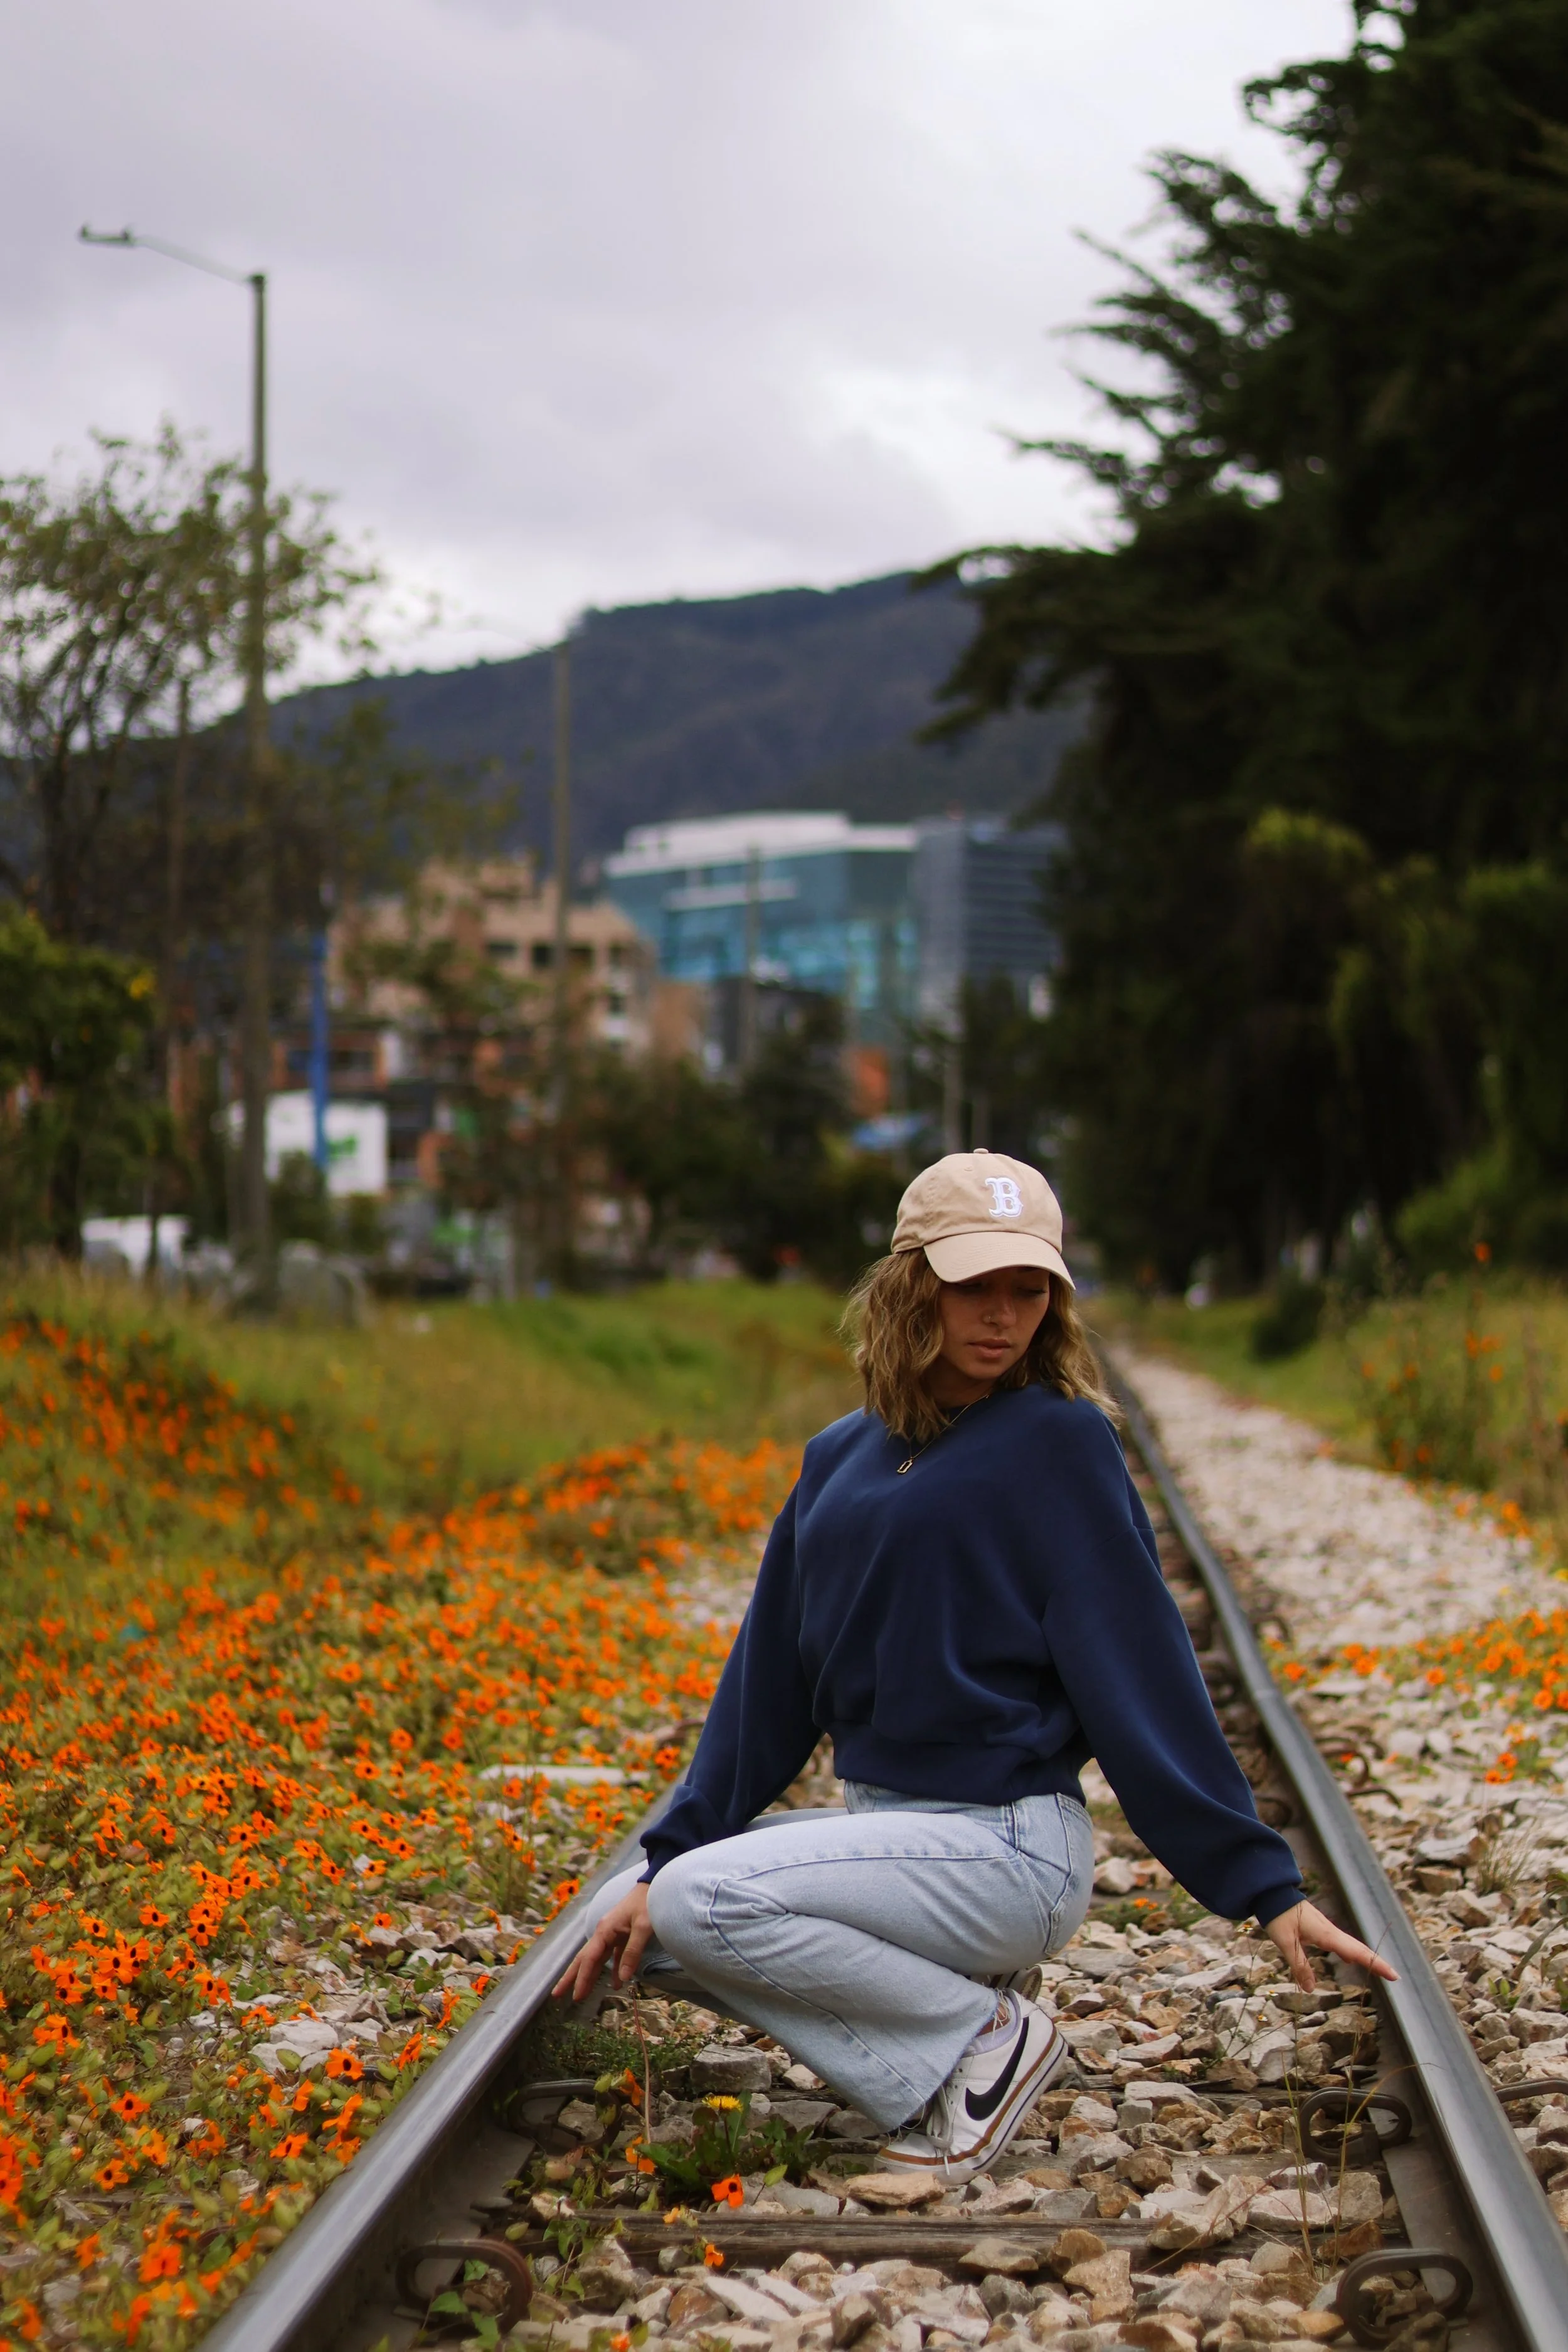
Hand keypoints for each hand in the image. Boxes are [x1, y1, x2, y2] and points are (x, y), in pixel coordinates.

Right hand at [553, 1883, 652, 2002]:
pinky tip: (616, 1983)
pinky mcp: (621, 1934)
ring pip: (596, 1958)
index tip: (576, 1996)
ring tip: (580, 1993)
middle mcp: (604, 1933)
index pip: (589, 1959)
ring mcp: (611, 1933)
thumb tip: (623, 1978)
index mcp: (604, 1931)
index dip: (582, 1978)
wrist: (654, 1884)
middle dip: (571, 1977)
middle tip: (557, 1994)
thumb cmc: (648, 1903)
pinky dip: (612, 1969)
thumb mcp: (643, 1927)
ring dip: (589, 1975)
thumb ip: (632, 1952)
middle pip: (584, 1959)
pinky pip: (613, 1955)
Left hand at [1264, 1898, 1398, 1993]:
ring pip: (1352, 1946)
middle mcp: (1331, 1932)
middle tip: (1395, 1977)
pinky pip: (1341, 1943)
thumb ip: (1299, 1965)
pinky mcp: (1321, 1929)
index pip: (1357, 1953)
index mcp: (1327, 1935)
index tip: (1394, 1975)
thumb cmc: (1279, 1916)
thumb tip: (1311, 1990)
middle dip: (1377, 1962)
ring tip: (1379, 1970)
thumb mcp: (1285, 1942)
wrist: (1274, 1893)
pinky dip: (1351, 1952)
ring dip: (1366, 1957)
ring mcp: (1327, 1930)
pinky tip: (1350, 1959)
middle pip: (1360, 1949)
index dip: (1376, 1965)